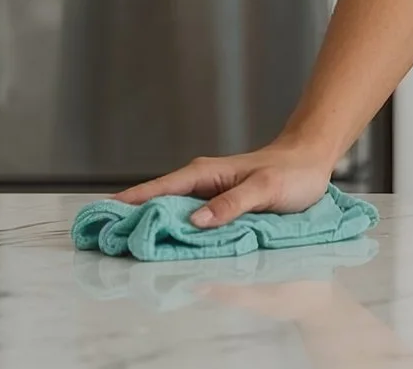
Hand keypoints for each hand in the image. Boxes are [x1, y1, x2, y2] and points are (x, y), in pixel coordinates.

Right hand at [117, 139, 336, 228]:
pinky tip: (162, 249)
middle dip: (130, 219)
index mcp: (205, 174)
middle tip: (103, 242)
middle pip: (156, 203)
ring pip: (170, 214)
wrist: (311, 162)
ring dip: (150, 229)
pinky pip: (188, 222)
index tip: (101, 217)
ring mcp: (206, 196)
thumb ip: (233, 204)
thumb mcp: (265, 189)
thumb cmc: (291, 172)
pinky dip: (173, 234)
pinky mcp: (216, 208)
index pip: (158, 188)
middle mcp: (200, 183)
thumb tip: (196, 222)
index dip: (130, 203)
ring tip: (123, 250)